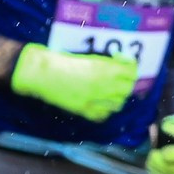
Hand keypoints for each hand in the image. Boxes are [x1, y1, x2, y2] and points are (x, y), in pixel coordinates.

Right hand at [9, 43, 139, 121]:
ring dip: (118, 97)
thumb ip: (105, 64)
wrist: (42, 72)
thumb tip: (119, 66)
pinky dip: (105, 110)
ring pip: (118, 104)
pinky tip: (100, 103)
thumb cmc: (61, 60)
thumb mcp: (88, 57)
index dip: (131, 68)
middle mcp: (103, 86)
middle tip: (121, 78)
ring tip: (111, 92)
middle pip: (127, 89)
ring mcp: (94, 100)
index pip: (131, 72)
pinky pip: (103, 115)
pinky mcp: (84, 110)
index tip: (126, 64)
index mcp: (104, 69)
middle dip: (127, 83)